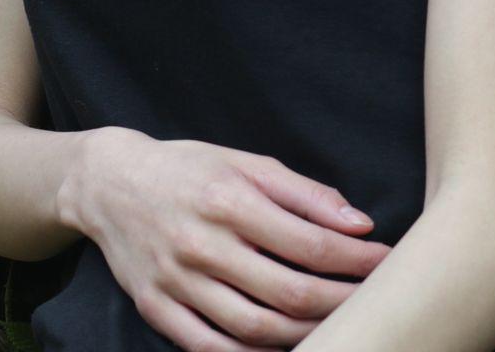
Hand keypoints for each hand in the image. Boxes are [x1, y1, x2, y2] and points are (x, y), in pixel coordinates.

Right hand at [60, 128, 392, 348]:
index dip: (355, 260)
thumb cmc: (185, 168)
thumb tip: (357, 223)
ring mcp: (177, 281)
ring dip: (307, 335)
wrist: (108, 183)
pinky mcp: (158, 308)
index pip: (308, 244)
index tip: (386, 262)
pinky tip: (281, 350)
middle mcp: (201, 243)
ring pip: (256, 329)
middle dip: (343, 301)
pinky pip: (212, 349)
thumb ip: (300, 192)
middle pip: (289, 293)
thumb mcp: (241, 161)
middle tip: (376, 300)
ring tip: (337, 326)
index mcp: (226, 199)